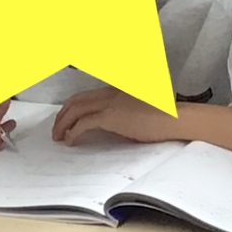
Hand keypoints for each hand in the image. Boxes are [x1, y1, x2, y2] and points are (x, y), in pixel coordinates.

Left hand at [52, 88, 189, 147]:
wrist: (174, 118)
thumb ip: (124, 112)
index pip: (86, 96)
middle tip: (57, 129)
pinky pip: (84, 124)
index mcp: (116, 90)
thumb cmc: (164, 116)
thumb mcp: (140, 109)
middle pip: (76, 101)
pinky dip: (74, 133)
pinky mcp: (111, 116)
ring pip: (76, 110)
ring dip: (63, 124)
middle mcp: (110, 93)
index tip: (66, 118)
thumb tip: (113, 124)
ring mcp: (110, 103)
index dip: (72, 107)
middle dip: (62, 115)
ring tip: (59, 137)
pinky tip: (71, 141)